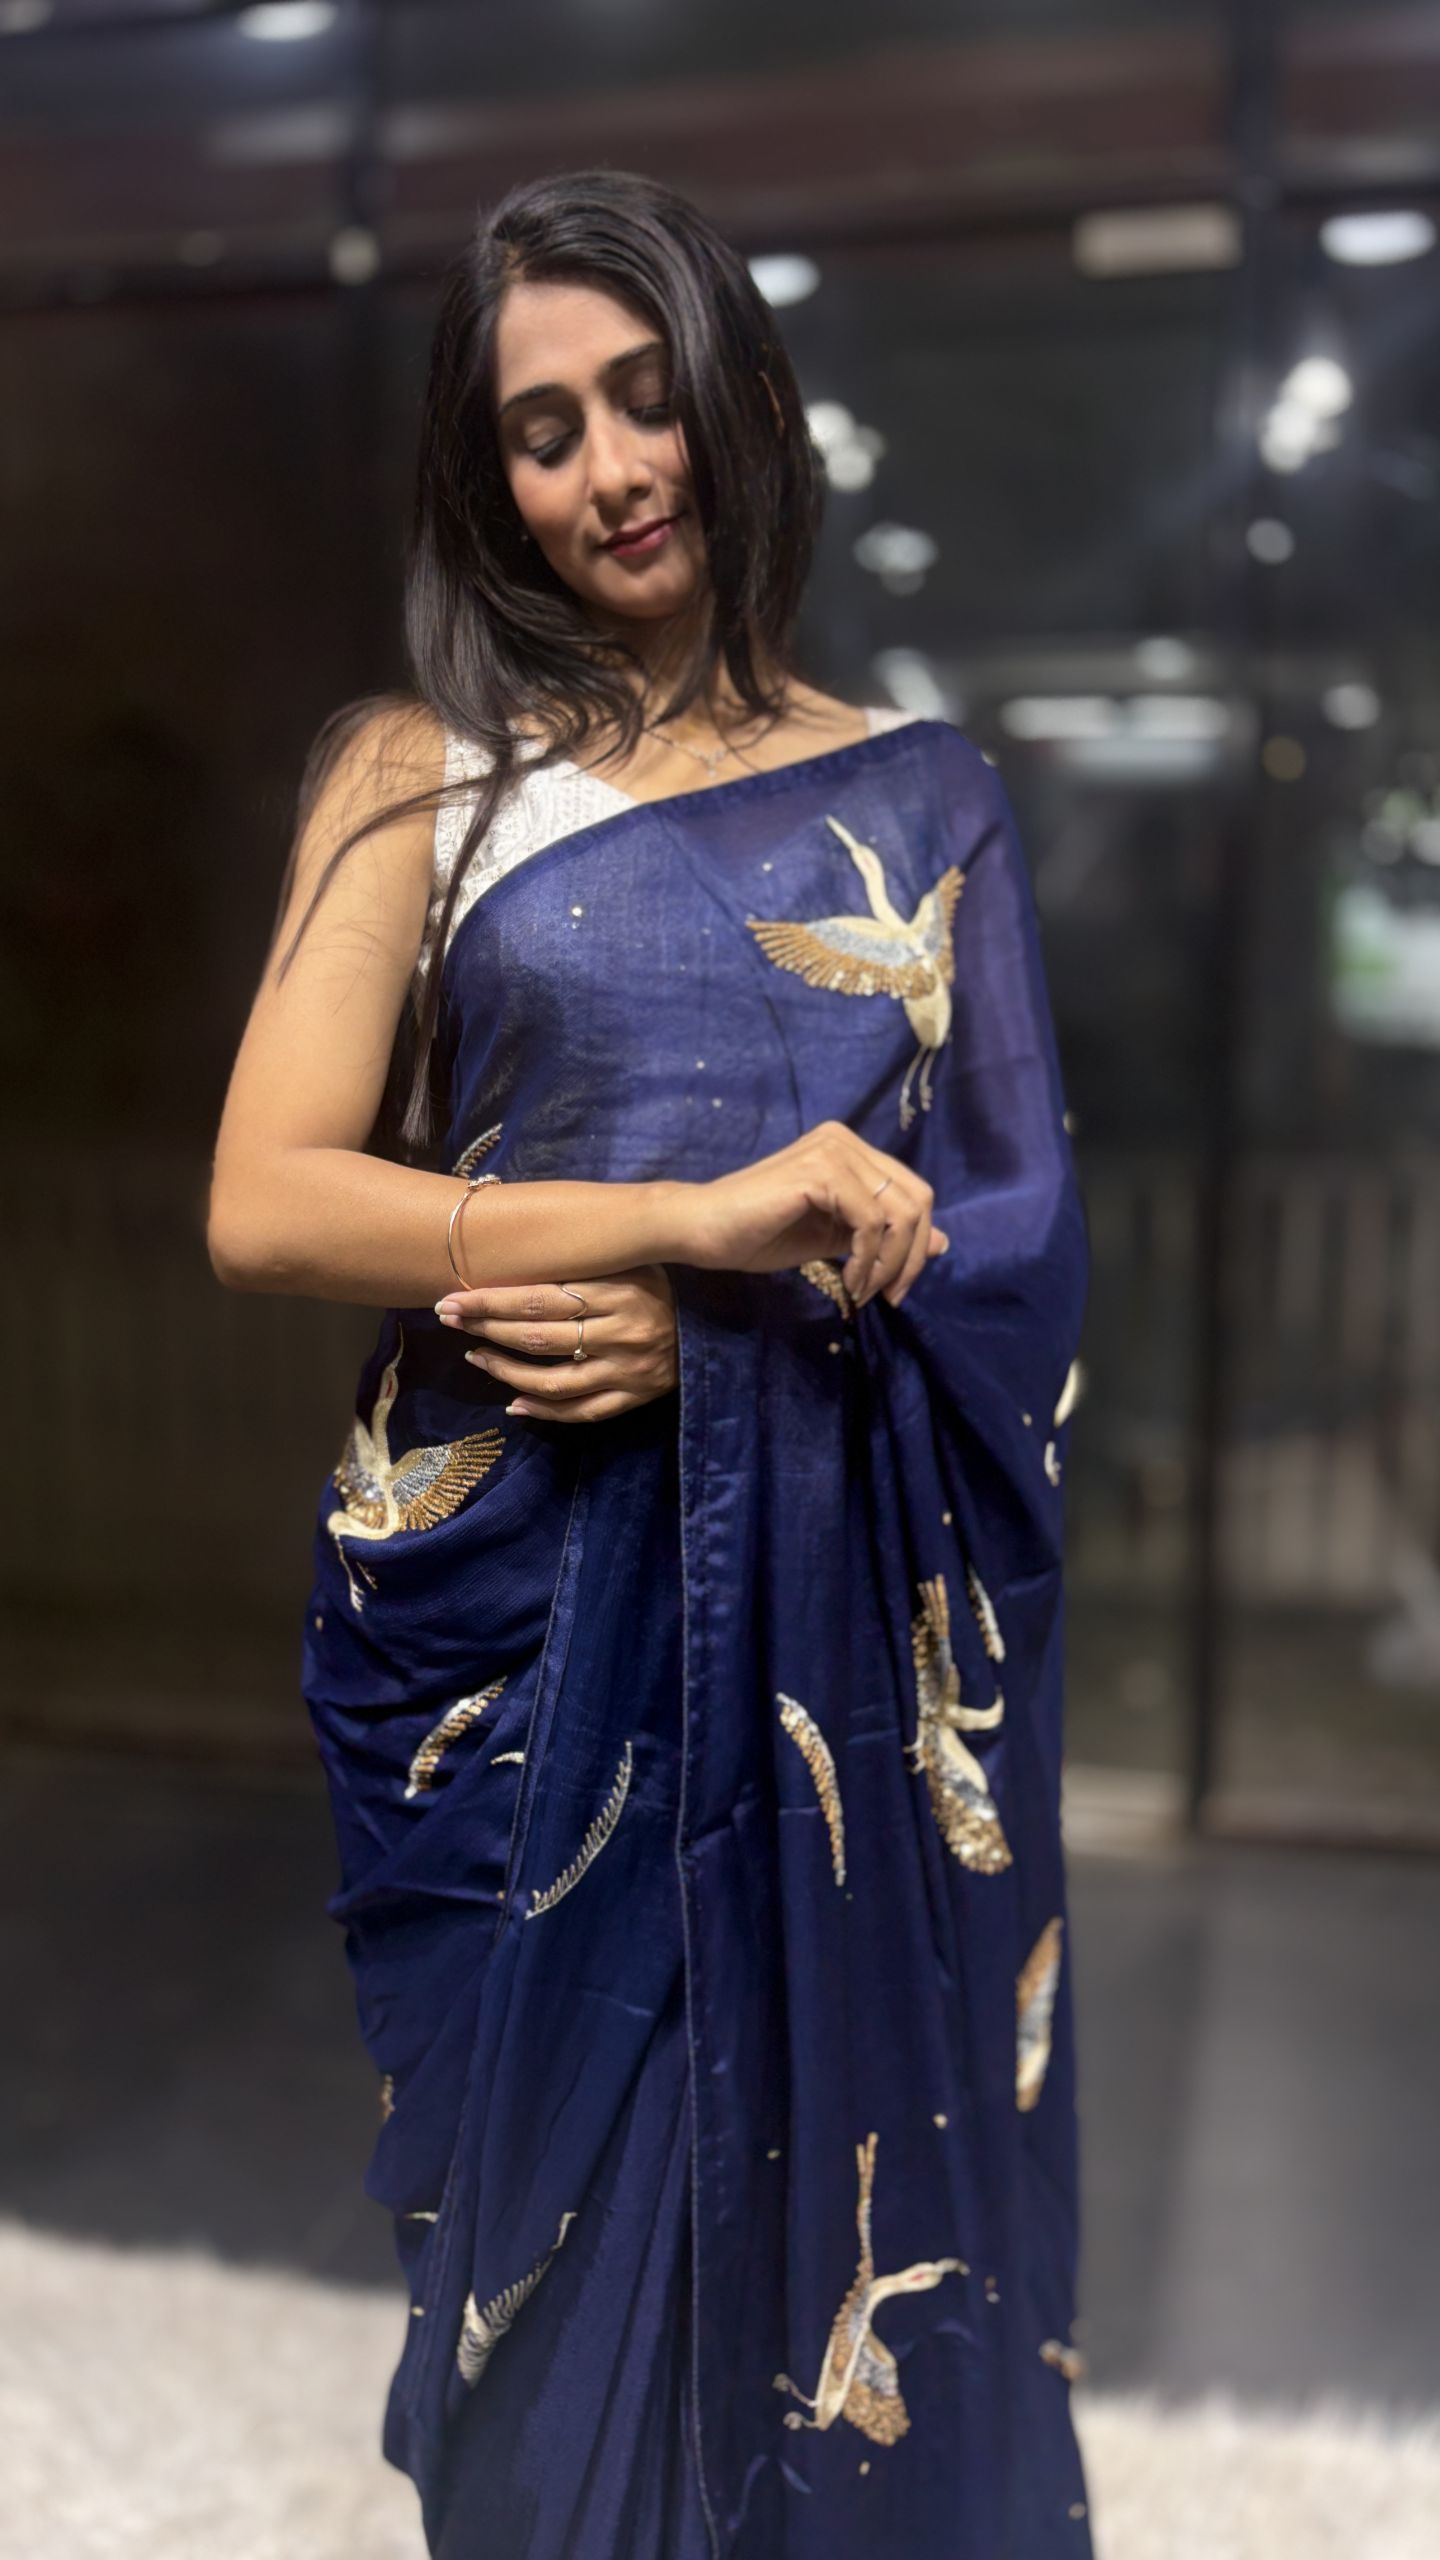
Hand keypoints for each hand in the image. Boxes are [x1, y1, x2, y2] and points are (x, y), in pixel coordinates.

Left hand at [434, 1264, 676, 1422]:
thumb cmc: (662, 1284)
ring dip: (505, 1371)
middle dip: (485, 1328)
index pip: (539, 1299)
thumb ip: (586, 1261)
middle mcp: (621, 1332)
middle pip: (538, 1337)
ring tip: (476, 1358)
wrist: (718, 1324)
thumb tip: (520, 1251)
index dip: (490, 1301)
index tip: (453, 1299)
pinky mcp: (634, 1397)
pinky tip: (513, 1403)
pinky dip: (543, 1410)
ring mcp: (627, 1370)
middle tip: (449, 1319)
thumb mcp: (631, 1260)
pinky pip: (581, 1411)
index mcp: (618, 1291)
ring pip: (552, 1380)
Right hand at [679, 1119, 947, 1307]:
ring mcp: (834, 1150)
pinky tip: (850, 1282)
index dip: (916, 1245)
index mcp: (850, 1151)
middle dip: (911, 1256)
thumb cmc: (758, 1234)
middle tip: (889, 1296)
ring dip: (889, 1264)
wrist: (703, 1230)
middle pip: (917, 1199)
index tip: (894, 1289)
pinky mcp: (821, 1171)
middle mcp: (846, 1141)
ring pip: (900, 1213)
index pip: (912, 1193)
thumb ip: (883, 1236)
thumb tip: (944, 1243)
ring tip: (863, 1292)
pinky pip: (871, 1222)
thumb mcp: (834, 1239)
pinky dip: (868, 1260)